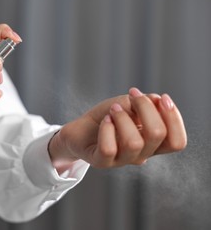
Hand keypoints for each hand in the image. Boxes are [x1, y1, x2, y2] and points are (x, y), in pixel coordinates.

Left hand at [48, 87, 186, 171]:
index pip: (177, 142)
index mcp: (152, 144)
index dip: (174, 118)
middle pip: (158, 135)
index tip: (162, 98)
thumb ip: (146, 104)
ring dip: (123, 117)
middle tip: (131, 95)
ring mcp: (121, 161)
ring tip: (113, 109)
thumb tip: (158, 101)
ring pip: (134, 142)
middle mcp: (141, 155)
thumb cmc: (107, 116)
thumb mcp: (128, 105)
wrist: (79, 129)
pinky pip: (109, 148)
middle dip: (146, 107)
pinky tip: (105, 120)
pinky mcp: (101, 162)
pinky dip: (107, 129)